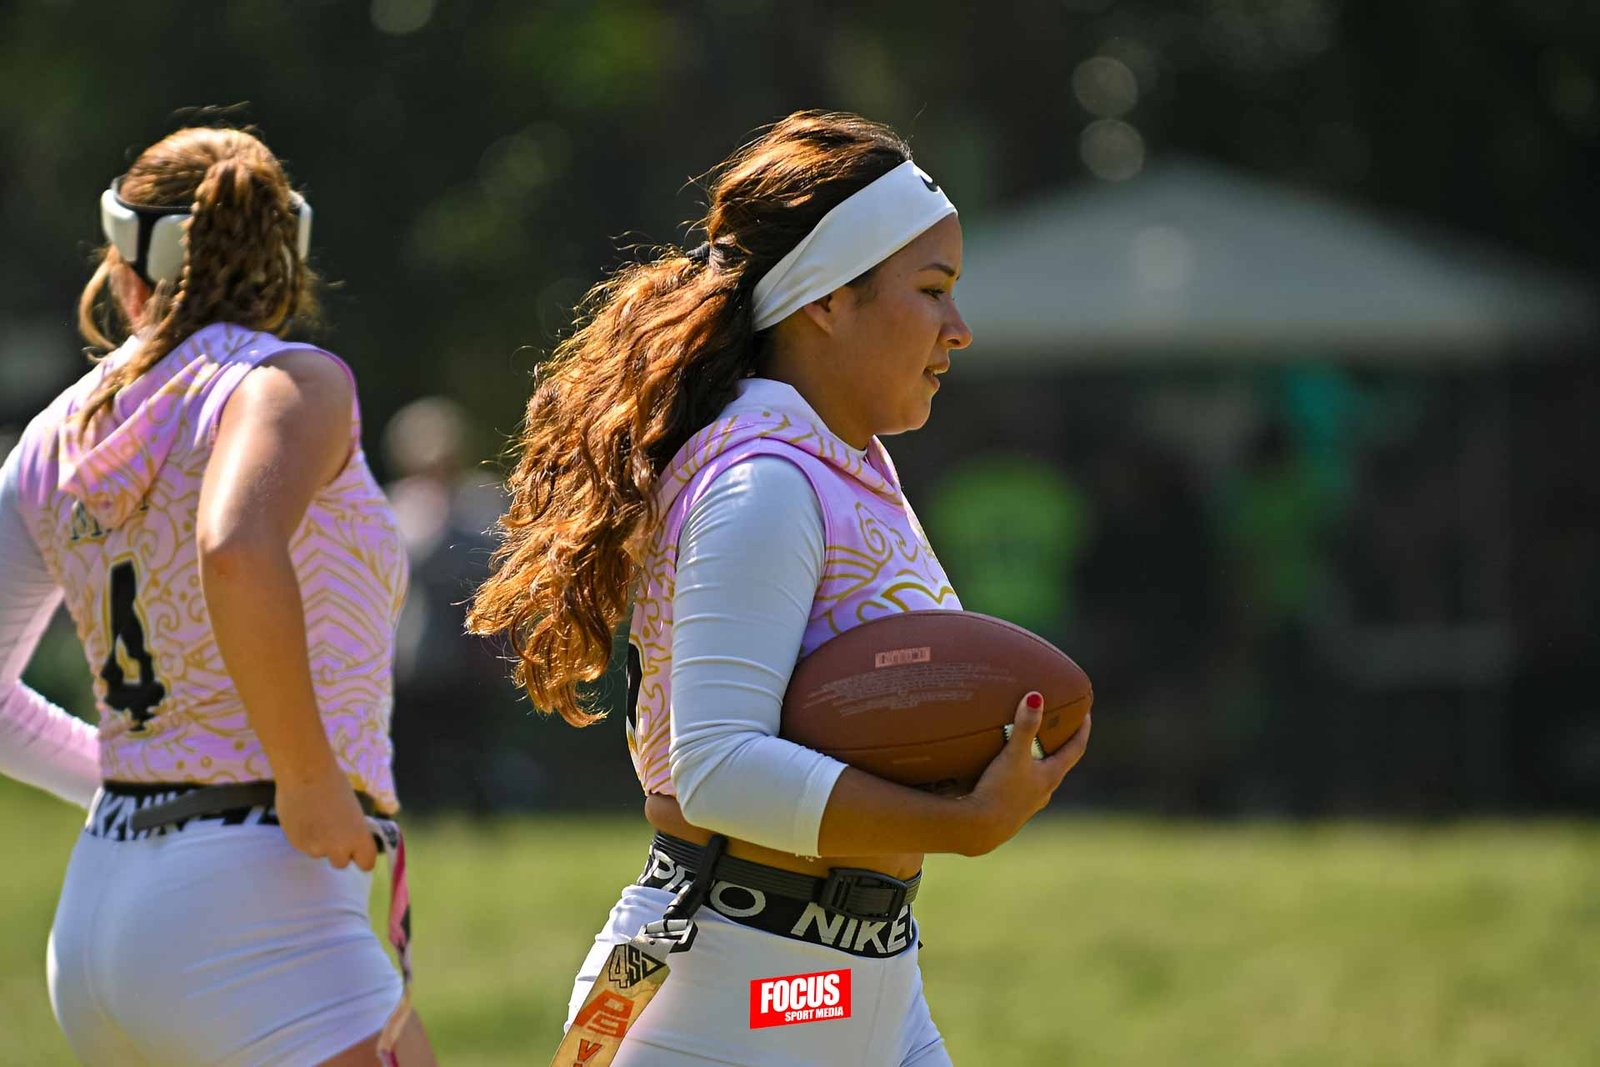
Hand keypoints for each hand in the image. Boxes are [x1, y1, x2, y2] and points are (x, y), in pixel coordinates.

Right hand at [274, 763, 377, 871]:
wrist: (305, 775)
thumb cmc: (335, 785)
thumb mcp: (354, 810)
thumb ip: (353, 830)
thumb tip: (351, 837)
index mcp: (358, 838)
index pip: (366, 864)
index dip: (362, 856)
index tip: (357, 848)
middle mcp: (338, 849)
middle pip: (341, 863)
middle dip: (339, 851)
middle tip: (334, 833)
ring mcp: (315, 848)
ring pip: (320, 854)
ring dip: (320, 843)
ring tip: (315, 821)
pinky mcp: (296, 844)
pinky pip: (304, 845)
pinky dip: (305, 837)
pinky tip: (303, 818)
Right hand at [960, 691, 1090, 856]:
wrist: (979, 830)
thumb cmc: (999, 792)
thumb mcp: (1013, 756)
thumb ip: (1025, 727)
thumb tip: (1036, 697)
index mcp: (1050, 777)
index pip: (1076, 749)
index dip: (1082, 730)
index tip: (1086, 714)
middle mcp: (1043, 791)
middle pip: (1058, 763)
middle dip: (1058, 744)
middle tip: (1056, 726)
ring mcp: (1027, 804)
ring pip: (1038, 778)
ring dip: (1037, 762)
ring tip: (1027, 747)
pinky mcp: (1010, 811)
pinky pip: (1020, 788)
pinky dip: (1018, 775)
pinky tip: (1002, 773)